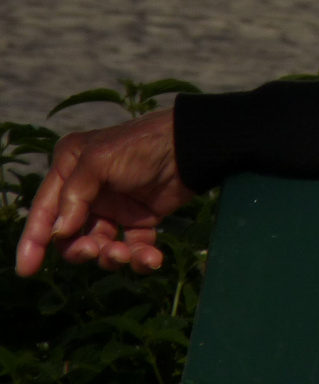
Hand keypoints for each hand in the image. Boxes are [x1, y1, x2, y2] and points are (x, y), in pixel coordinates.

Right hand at [14, 108, 193, 276]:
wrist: (192, 147)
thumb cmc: (142, 145)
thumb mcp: (99, 160)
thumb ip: (74, 194)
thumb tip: (59, 232)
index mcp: (70, 170)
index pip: (44, 210)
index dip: (33, 241)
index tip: (26, 270)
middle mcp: (89, 191)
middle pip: (71, 236)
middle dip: (81, 249)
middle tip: (95, 250)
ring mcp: (116, 207)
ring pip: (101, 247)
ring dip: (111, 257)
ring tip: (126, 254)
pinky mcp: (142, 220)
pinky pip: (133, 249)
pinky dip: (140, 258)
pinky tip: (152, 259)